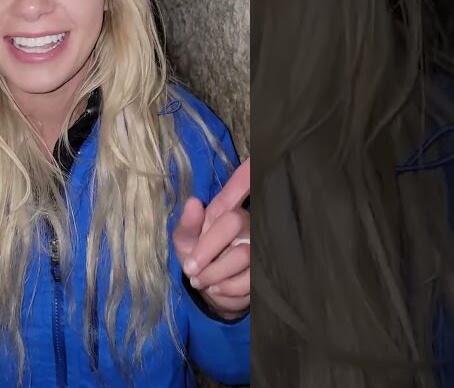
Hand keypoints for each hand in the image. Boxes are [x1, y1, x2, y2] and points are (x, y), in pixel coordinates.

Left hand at [173, 158, 250, 319]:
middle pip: (233, 221)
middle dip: (206, 249)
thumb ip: (186, 226)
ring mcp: (260, 245)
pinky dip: (229, 288)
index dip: (245, 175)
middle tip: (190, 268)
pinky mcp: (268, 268)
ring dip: (215, 273)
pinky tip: (218, 289)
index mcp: (224, 212)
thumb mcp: (185, 243)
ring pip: (243, 254)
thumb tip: (193, 202)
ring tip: (201, 281)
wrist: (214, 293)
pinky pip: (251, 278)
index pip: (235, 190)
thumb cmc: (198, 260)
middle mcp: (246, 222)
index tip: (252, 160)